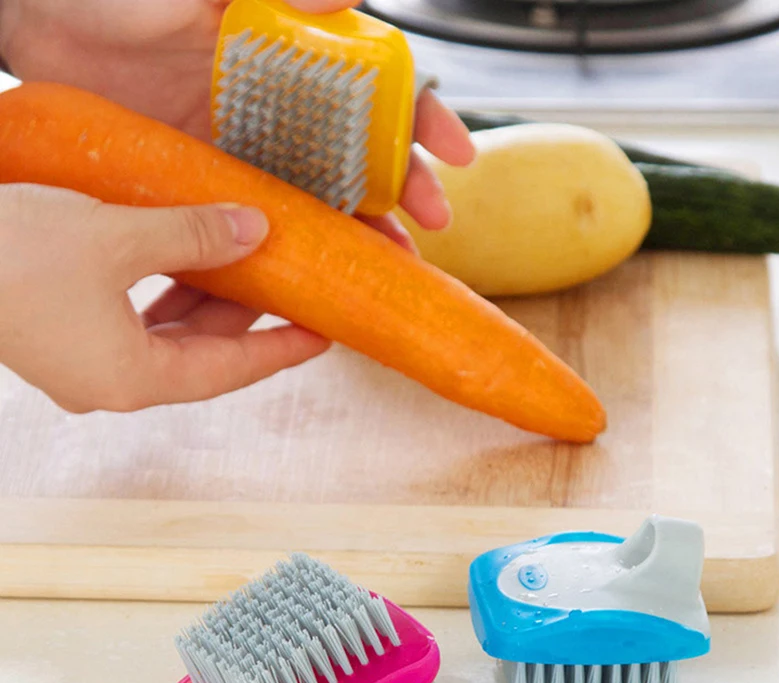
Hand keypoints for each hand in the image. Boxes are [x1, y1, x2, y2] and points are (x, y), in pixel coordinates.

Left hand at [0, 0, 474, 238]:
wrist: (36, 24)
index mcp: (292, 59)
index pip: (377, 91)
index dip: (422, 122)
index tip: (456, 156)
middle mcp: (279, 110)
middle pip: (360, 159)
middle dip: (403, 196)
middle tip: (432, 231)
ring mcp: (247, 151)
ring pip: (318, 202)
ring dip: (355, 239)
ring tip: (381, 274)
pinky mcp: (209, 183)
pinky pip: (256, 225)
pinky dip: (282, 253)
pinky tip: (303, 280)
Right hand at [0, 184, 328, 411]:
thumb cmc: (9, 255)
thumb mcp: (117, 238)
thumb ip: (193, 235)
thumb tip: (253, 229)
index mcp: (132, 379)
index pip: (231, 371)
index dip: (280, 351)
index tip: (321, 336)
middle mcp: (111, 382)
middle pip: (202, 354)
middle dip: (245, 317)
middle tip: (286, 285)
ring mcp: (85, 362)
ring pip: (167, 335)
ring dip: (204, 299)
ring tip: (240, 262)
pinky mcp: (63, 335)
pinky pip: (134, 320)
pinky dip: (164, 292)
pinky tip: (182, 259)